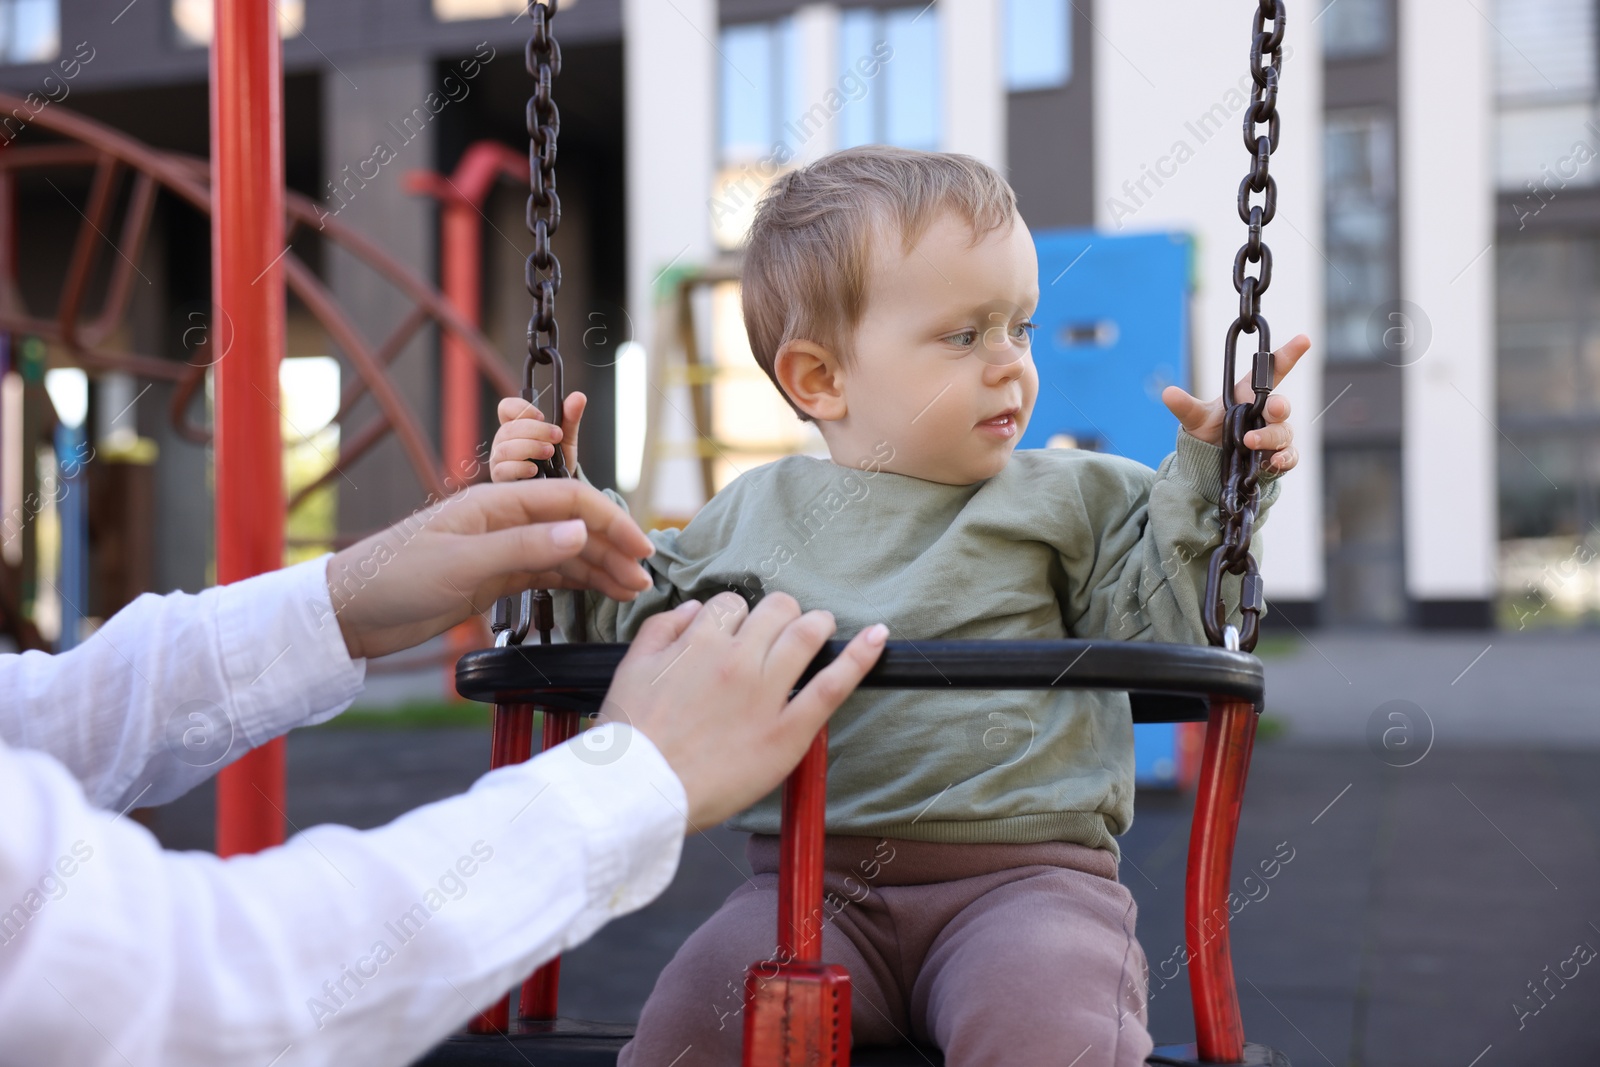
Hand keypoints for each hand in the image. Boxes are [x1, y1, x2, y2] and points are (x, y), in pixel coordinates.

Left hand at [325, 479, 653, 660]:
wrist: (350, 613)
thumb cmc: (394, 578)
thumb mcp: (462, 564)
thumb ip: (524, 547)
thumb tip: (582, 531)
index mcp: (496, 503)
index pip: (570, 502)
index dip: (610, 521)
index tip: (641, 548)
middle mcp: (504, 521)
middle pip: (573, 526)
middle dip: (612, 548)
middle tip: (645, 578)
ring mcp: (499, 549)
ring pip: (564, 552)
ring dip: (599, 568)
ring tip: (632, 590)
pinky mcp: (492, 578)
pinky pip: (546, 573)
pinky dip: (575, 582)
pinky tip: (598, 591)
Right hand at [491, 391, 585, 482]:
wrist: (558, 490)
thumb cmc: (556, 461)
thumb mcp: (566, 438)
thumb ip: (570, 418)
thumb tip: (579, 396)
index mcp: (516, 426)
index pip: (506, 407)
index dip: (521, 407)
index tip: (541, 416)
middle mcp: (503, 440)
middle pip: (508, 428)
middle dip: (535, 430)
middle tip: (556, 436)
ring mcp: (499, 459)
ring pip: (505, 448)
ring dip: (530, 448)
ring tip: (549, 452)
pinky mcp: (500, 478)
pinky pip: (503, 469)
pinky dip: (521, 467)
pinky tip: (535, 469)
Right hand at [600, 592, 887, 827]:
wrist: (638, 793)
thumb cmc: (632, 737)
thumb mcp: (631, 668)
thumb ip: (662, 629)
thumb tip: (696, 609)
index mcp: (699, 643)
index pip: (731, 604)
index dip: (735, 616)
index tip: (735, 634)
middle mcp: (737, 660)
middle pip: (776, 610)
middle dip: (781, 613)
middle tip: (781, 629)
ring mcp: (766, 694)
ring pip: (807, 634)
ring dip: (818, 623)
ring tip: (821, 628)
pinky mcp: (788, 732)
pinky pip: (833, 685)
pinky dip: (860, 656)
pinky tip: (878, 638)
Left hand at [1160, 333, 1306, 474]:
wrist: (1211, 465)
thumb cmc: (1209, 433)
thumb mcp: (1195, 419)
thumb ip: (1185, 406)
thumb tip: (1167, 393)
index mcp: (1249, 396)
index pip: (1271, 372)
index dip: (1288, 354)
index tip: (1303, 339)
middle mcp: (1266, 413)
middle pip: (1281, 405)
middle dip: (1280, 405)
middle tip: (1272, 408)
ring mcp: (1274, 435)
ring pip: (1284, 431)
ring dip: (1270, 436)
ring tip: (1250, 441)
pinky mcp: (1278, 457)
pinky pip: (1291, 456)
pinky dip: (1285, 458)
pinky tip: (1274, 461)